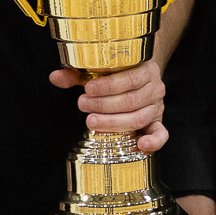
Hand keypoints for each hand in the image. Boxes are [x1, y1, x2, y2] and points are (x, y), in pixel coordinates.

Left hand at [49, 59, 166, 152]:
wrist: (140, 75)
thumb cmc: (116, 73)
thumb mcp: (98, 70)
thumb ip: (77, 74)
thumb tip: (55, 77)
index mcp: (144, 69)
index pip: (129, 78)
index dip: (107, 85)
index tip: (87, 89)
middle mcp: (154, 87)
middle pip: (131, 100)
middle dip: (104, 105)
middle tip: (83, 105)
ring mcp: (156, 106)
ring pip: (138, 117)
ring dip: (114, 122)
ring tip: (92, 121)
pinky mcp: (157, 123)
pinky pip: (161, 134)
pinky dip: (154, 141)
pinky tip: (141, 145)